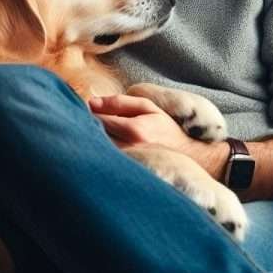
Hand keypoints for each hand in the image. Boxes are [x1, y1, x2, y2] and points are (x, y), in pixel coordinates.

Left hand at [89, 94, 229, 177]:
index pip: (98, 118)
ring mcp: (127, 162)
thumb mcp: (147, 107)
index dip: (90, 112)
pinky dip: (101, 150)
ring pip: (98, 147)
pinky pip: (104, 158)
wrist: (184, 154)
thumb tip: (91, 102)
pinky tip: (106, 146)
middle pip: (94, 134)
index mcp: (135, 129)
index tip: (88, 108)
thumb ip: (120, 102)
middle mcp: (129, 148)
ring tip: (102, 132)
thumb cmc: (164, 128)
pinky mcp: (125, 170)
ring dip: (94, 138)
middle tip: (90, 119)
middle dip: (88, 125)